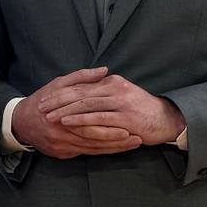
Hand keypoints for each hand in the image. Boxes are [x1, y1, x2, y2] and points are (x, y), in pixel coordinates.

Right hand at [13, 69, 142, 157]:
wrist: (20, 123)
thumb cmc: (42, 100)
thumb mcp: (58, 84)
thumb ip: (81, 77)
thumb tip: (104, 70)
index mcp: (62, 115)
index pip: (92, 122)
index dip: (112, 126)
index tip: (131, 125)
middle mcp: (62, 133)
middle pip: (95, 139)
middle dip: (118, 140)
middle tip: (138, 139)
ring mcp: (62, 146)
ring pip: (93, 149)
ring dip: (114, 148)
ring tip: (133, 145)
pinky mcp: (61, 154)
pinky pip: (86, 153)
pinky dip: (103, 152)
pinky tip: (117, 149)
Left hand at [41, 70, 184, 146]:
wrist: (165, 120)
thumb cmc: (140, 110)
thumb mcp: (120, 95)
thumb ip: (102, 92)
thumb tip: (81, 90)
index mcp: (112, 82)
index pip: (81, 85)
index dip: (61, 92)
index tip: (44, 98)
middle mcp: (115, 89)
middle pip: (80, 93)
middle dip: (58, 100)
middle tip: (40, 107)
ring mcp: (121, 103)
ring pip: (87, 105)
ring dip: (65, 111)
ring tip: (48, 116)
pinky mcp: (125, 118)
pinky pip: (98, 119)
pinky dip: (81, 120)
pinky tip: (67, 123)